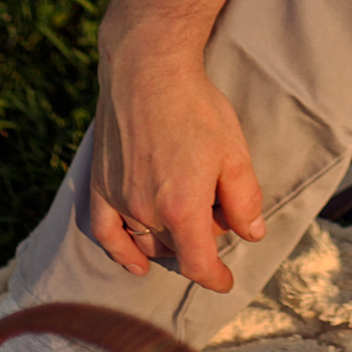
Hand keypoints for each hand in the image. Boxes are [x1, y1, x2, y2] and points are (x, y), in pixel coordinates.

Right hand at [86, 54, 265, 292]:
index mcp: (182, 207)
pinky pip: (105, 232)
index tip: (226, 281)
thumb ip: (245, 201)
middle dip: (200, 240)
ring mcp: (119, 199)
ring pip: (146, 240)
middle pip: (175, 248)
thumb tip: (252, 234)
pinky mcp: (100, 184)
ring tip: (187, 216)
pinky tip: (135, 260)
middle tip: (217, 206)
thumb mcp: (235, 154)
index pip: (198, 264)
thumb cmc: (196, 109)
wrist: (148, 70)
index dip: (215, 278)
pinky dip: (120, 251)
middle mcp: (146, 210)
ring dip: (169, 240)